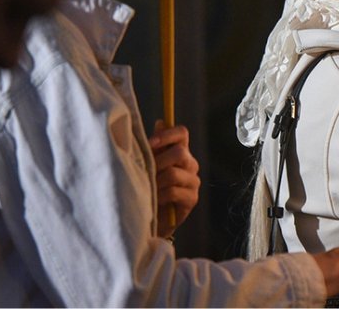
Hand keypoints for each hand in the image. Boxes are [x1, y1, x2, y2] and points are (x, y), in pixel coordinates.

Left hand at [150, 120, 200, 236]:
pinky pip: (174, 191)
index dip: (167, 135)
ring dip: (156, 181)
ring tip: (147, 188)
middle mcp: (190, 163)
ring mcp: (193, 181)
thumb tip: (160, 122)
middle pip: (180, 152)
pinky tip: (154, 199)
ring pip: (174, 173)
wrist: (150, 218)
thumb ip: (155, 146)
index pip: (182, 133)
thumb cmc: (147, 187)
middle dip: (158, 162)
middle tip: (145, 172)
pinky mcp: (192, 198)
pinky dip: (160, 195)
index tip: (150, 144)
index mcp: (180, 151)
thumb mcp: (148, 164)